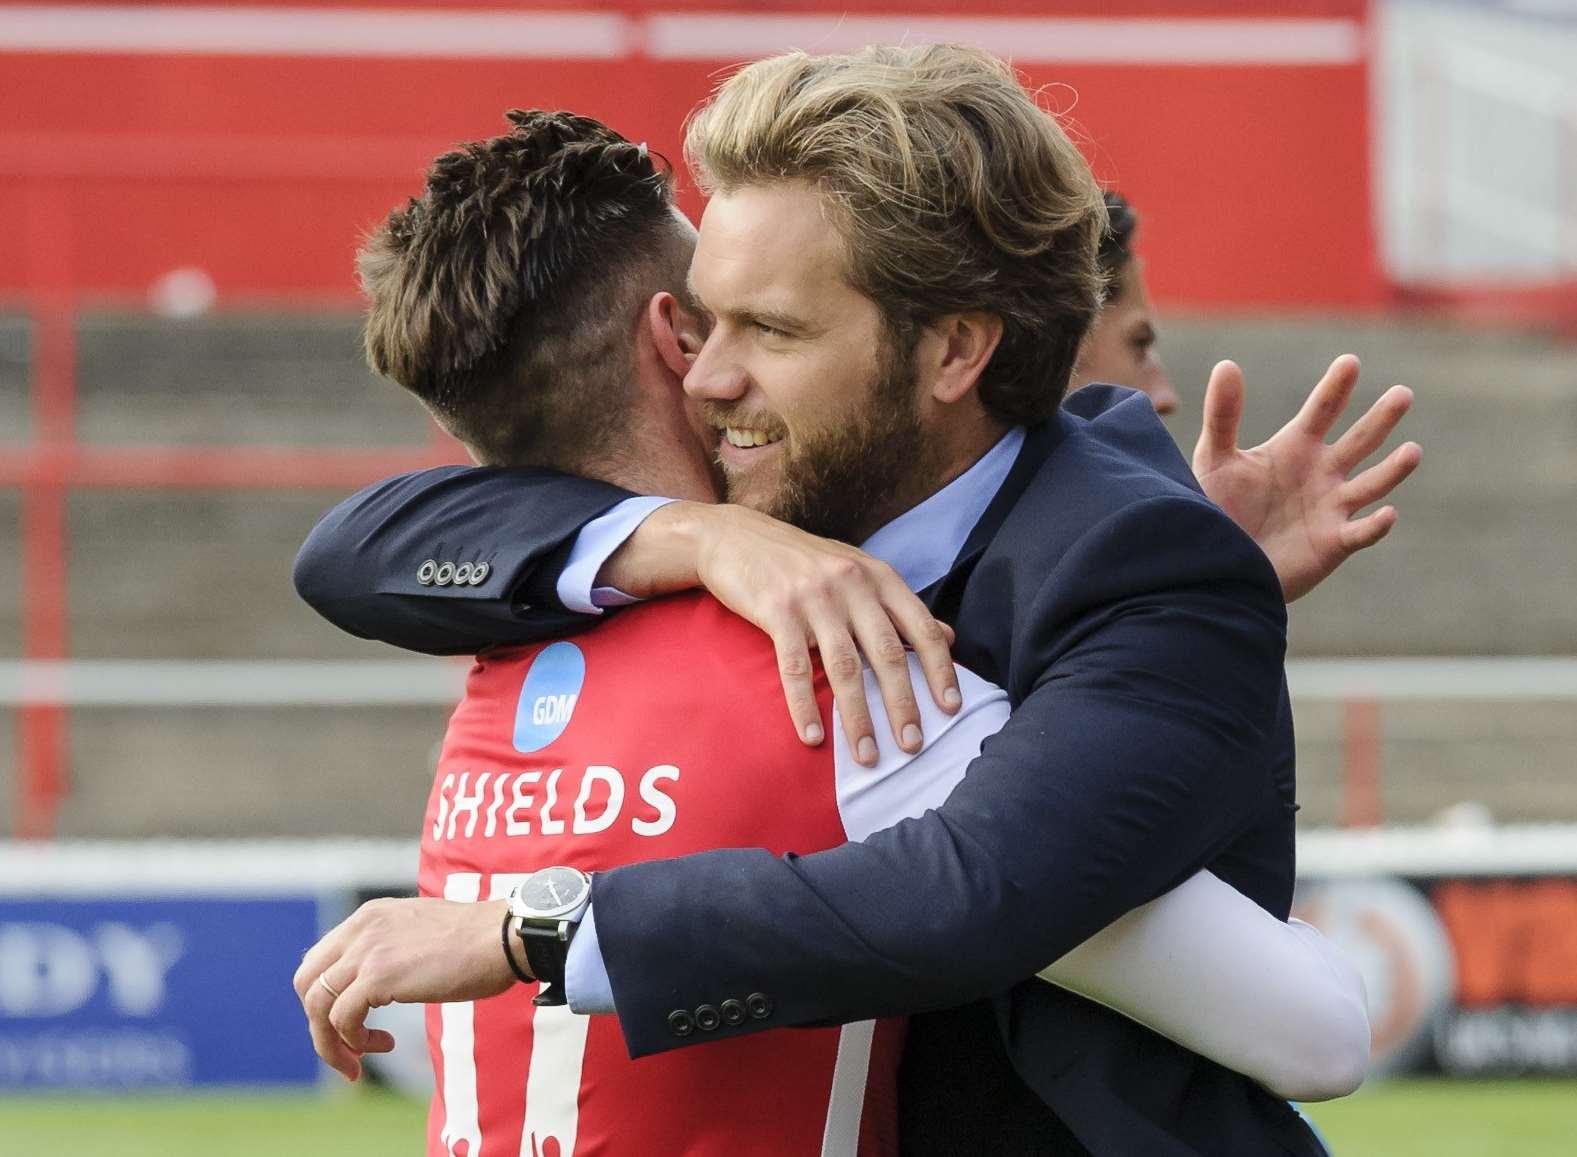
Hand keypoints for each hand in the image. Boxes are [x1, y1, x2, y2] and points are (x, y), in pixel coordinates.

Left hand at [292, 898, 514, 1080]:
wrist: (502, 937)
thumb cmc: (477, 941)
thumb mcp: (420, 932)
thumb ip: (392, 947)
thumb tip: (379, 982)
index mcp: (370, 917)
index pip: (320, 958)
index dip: (327, 997)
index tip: (351, 1021)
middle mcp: (360, 929)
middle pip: (306, 982)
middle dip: (318, 1023)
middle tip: (346, 1048)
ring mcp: (367, 951)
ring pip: (318, 1005)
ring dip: (331, 1042)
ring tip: (358, 1061)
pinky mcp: (378, 976)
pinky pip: (342, 1018)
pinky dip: (352, 1041)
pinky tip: (381, 1045)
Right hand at [601, 502, 959, 764]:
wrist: (735, 536)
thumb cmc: (801, 560)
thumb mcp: (857, 571)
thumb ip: (899, 606)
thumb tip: (950, 636)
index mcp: (878, 577)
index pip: (922, 628)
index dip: (940, 670)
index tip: (951, 709)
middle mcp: (852, 585)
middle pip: (886, 654)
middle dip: (903, 705)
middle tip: (913, 745)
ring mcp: (813, 597)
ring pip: (844, 668)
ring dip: (858, 718)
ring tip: (868, 756)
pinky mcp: (776, 611)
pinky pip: (794, 668)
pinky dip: (804, 707)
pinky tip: (813, 738)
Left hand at [1192, 355, 1421, 601]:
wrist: (1220, 561)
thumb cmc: (1218, 507)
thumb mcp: (1216, 459)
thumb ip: (1222, 415)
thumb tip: (1226, 365)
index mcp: (1296, 447)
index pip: (1322, 410)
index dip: (1336, 388)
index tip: (1349, 362)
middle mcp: (1322, 472)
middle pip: (1360, 440)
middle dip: (1381, 418)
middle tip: (1402, 394)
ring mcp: (1332, 507)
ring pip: (1373, 483)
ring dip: (1393, 469)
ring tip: (1412, 451)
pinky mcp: (1333, 542)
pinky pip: (1361, 532)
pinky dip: (1376, 525)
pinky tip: (1388, 513)